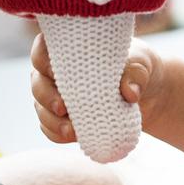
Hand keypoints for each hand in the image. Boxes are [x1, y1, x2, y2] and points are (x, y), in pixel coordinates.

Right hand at [30, 34, 163, 143]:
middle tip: (62, 108)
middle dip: (46, 97)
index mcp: (70, 49)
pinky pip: (50, 128)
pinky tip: (73, 137)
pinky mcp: (63, 118)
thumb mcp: (141, 64)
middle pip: (37, 82)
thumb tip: (129, 93)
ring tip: (71, 131)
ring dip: (52, 121)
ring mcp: (57, 95)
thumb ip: (135, 74)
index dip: (42, 59)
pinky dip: (57, 133)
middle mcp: (56, 71)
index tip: (53, 72)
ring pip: (41, 107)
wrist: (146, 93)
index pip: (43, 48)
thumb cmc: (137, 67)